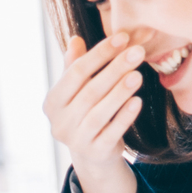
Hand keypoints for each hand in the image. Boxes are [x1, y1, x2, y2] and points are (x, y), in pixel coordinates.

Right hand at [44, 32, 147, 192]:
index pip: (76, 72)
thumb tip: (75, 39)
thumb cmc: (86, 113)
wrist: (93, 154)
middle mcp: (59, 122)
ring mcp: (76, 140)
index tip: (122, 38)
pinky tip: (137, 101)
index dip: (99, 54)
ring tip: (138, 74)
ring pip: (99, 112)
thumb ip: (76, 66)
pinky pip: (111, 132)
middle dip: (115, 69)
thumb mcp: (79, 90)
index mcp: (52, 102)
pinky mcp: (95, 152)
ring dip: (120, 92)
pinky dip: (124, 117)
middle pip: (89, 91)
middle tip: (137, 52)